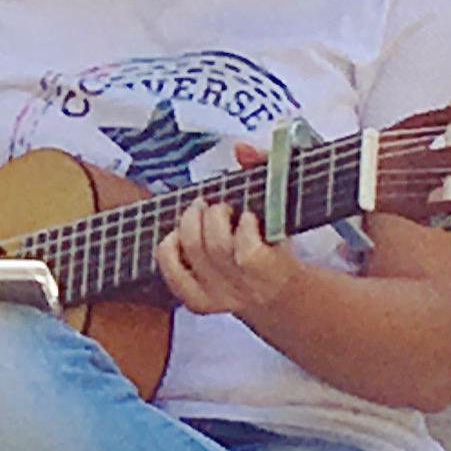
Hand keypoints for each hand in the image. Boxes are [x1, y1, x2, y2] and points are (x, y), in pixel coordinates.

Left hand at [156, 159, 302, 330]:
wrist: (275, 291)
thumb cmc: (277, 240)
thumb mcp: (282, 204)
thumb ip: (267, 168)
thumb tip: (241, 148)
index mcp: (276, 267)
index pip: (249, 254)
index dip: (244, 228)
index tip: (249, 214)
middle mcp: (247, 286)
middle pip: (216, 248)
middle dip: (213, 216)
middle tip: (219, 206)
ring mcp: (221, 297)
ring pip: (194, 254)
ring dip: (192, 223)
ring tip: (201, 212)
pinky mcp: (199, 302)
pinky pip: (173, 274)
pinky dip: (169, 250)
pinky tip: (176, 236)